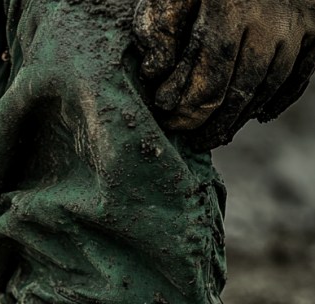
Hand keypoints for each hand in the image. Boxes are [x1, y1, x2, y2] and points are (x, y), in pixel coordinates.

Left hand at [134, 0, 314, 147]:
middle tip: (195, 141)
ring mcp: (296, 24)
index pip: (210, 76)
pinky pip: (300, 74)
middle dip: (214, 122)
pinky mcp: (314, 25)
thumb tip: (154, 75)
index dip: (188, 109)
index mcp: (231, 8)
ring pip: (269, 86)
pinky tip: (259, 115)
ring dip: (242, 117)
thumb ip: (161, 30)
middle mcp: (270, 19)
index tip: (169, 123)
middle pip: (241, 89)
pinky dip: (280, 99)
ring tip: (219, 134)